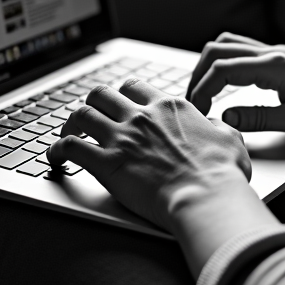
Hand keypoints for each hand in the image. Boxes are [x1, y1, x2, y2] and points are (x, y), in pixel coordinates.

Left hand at [46, 78, 253, 233]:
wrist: (207, 197)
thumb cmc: (222, 174)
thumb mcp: (230, 139)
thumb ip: (217, 126)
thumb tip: (215, 125)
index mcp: (169, 107)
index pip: (135, 87)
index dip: (122, 94)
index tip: (119, 105)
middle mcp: (142, 116)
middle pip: (102, 94)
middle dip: (93, 103)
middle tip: (92, 116)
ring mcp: (122, 138)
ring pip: (82, 114)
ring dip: (72, 123)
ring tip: (69, 134)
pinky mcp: (108, 164)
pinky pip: (69, 148)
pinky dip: (56, 150)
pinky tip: (54, 158)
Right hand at [188, 33, 284, 135]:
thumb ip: (260, 118)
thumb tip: (225, 115)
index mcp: (276, 66)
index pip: (223, 69)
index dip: (202, 90)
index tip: (196, 112)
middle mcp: (273, 53)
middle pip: (219, 50)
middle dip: (198, 75)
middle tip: (193, 103)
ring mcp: (277, 52)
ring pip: (229, 44)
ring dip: (210, 65)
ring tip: (204, 93)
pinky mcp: (282, 58)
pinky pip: (242, 50)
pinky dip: (224, 62)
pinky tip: (226, 84)